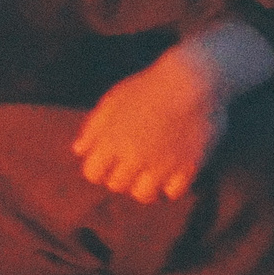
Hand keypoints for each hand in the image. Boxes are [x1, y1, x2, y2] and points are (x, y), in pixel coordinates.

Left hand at [73, 26, 268, 203]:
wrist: (194, 79)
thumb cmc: (149, 86)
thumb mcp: (113, 101)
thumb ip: (93, 128)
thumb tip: (78, 151)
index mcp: (111, 140)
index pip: (92, 174)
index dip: (98, 169)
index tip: (109, 161)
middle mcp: (134, 157)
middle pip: (117, 185)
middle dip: (121, 176)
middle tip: (133, 164)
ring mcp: (162, 164)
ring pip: (144, 196)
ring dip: (145, 187)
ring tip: (151, 174)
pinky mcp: (189, 167)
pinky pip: (174, 193)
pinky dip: (171, 187)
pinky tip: (172, 173)